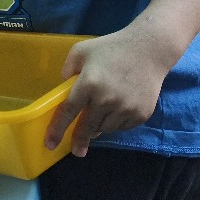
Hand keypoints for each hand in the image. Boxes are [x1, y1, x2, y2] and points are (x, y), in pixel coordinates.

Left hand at [43, 31, 166, 156]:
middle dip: (79, 140)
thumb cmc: (110, 48)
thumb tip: (64, 90)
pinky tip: (116, 110)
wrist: (149, 50)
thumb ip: (67, 70)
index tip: (50, 144)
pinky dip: (115, 123)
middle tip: (76, 150)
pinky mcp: (141, 114)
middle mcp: (106, 99)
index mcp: (88, 84)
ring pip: (105, 128)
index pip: (68, 112)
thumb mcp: (80, 51)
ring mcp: (126, 108)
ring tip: (98, 115)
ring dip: (98, 127)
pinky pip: (122, 127)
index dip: (57, 129)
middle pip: (87, 127)